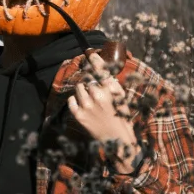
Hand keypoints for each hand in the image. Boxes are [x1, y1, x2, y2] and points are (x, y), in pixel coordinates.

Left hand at [68, 52, 140, 172]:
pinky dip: (75, 101)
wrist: (117, 140)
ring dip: (82, 90)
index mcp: (111, 90)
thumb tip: (102, 69)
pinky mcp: (78, 114)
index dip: (94, 60)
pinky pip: (71, 99)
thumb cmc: (121, 117)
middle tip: (92, 86)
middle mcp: (98, 95)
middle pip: (87, 78)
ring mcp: (87, 105)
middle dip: (89, 80)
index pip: (100, 70)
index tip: (90, 53)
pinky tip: (83, 106)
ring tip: (90, 99)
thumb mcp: (121, 98)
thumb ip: (111, 84)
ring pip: (78, 87)